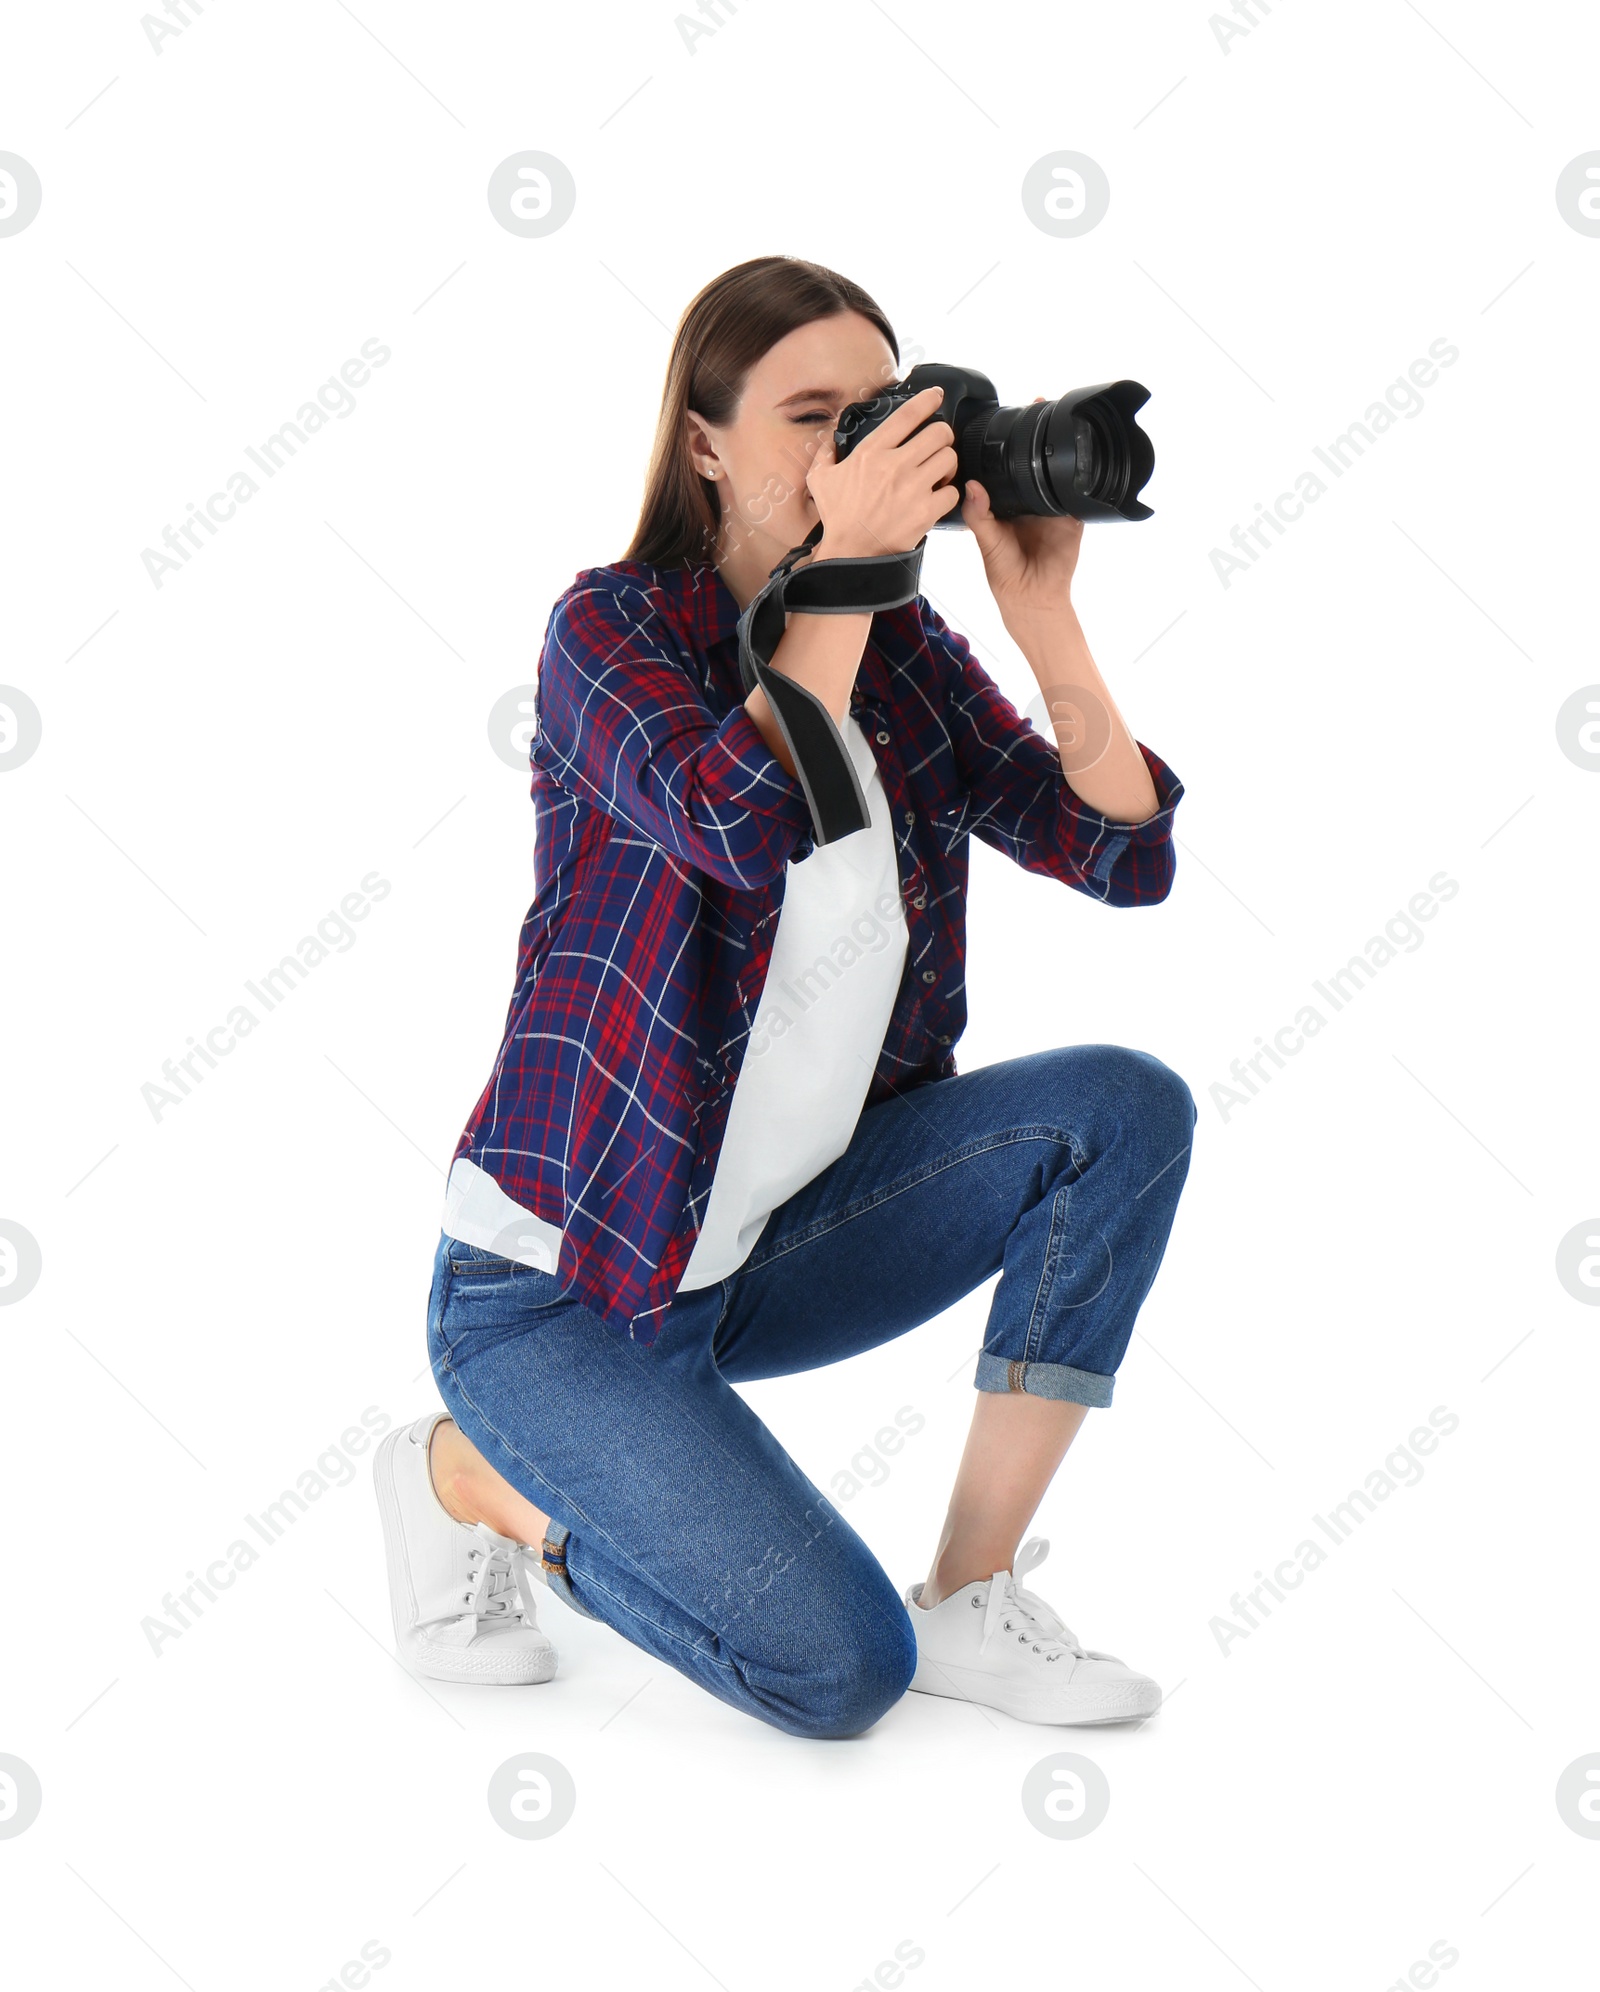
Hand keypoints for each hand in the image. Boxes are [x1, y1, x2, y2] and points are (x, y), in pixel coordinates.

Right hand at [805, 384, 962, 558]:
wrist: (850, 554)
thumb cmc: (836, 518)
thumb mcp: (820, 479)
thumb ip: (826, 451)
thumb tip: (832, 433)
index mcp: (871, 453)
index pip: (907, 415)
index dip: (927, 400)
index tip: (936, 396)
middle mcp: (895, 466)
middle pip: (939, 433)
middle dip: (943, 436)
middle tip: (939, 445)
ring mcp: (912, 488)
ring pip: (949, 459)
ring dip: (947, 464)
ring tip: (938, 473)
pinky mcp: (925, 511)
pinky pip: (951, 492)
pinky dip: (948, 494)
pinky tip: (937, 498)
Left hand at [961, 397, 1083, 616]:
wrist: (1033, 597)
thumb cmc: (1005, 573)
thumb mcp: (986, 541)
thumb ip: (978, 515)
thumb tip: (971, 486)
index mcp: (1005, 502)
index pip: (1004, 468)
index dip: (1004, 446)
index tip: (1002, 420)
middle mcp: (1029, 500)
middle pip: (1032, 463)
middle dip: (1034, 438)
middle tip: (1034, 408)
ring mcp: (1053, 505)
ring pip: (1056, 472)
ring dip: (1058, 451)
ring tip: (1056, 421)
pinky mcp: (1073, 515)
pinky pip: (1077, 492)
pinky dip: (1078, 478)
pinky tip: (1076, 459)